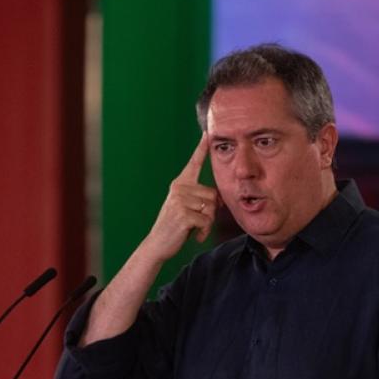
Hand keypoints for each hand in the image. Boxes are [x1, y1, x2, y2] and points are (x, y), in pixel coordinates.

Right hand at [141, 134, 218, 261]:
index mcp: (180, 184)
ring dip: (207, 223)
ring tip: (194, 229)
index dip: (201, 148)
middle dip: (211, 212)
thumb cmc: (175, 227)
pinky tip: (194, 235)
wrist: (157, 244)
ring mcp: (180, 201)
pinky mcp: (183, 214)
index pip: (193, 164)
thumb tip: (220, 200)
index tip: (207, 134)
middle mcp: (179, 188)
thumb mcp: (188, 208)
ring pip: (211, 208)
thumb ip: (201, 199)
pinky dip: (204, 232)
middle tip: (198, 222)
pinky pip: (206, 221)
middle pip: (213, 195)